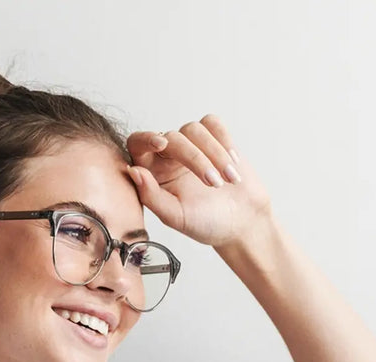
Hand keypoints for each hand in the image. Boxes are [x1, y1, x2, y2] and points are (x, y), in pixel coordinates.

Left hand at [125, 115, 272, 250]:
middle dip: (195, 159)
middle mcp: (168, 157)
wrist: (242, 222)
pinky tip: (233, 162)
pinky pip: (212, 123)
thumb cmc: (206, 223)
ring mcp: (191, 145)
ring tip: (228, 180)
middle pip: (172, 137)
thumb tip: (133, 170)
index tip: (161, 144)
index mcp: (153, 175)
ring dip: (215, 154)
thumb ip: (151, 196)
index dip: (146, 139)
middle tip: (214, 184)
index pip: (137, 145)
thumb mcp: (176, 216)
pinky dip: (224, 141)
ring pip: (194, 129)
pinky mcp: (212, 137)